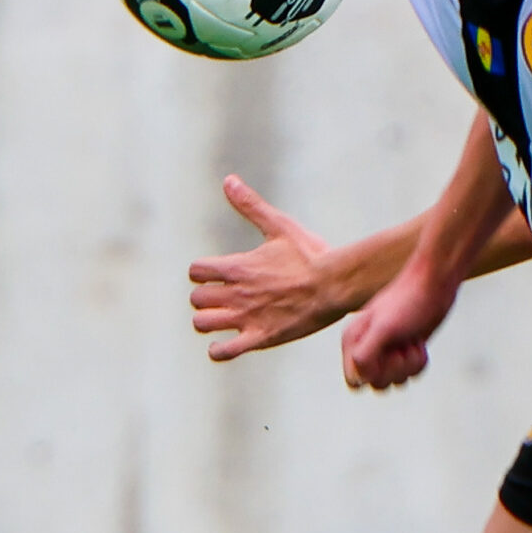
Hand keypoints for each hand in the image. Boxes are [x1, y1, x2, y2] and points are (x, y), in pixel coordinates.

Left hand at [189, 176, 348, 360]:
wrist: (335, 284)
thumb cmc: (311, 254)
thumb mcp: (279, 226)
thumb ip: (250, 206)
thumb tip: (228, 180)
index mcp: (237, 266)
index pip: (196, 271)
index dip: (202, 273)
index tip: (217, 275)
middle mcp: (236, 293)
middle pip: (197, 299)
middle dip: (206, 297)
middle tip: (224, 297)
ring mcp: (247, 317)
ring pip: (203, 323)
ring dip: (209, 321)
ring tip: (224, 319)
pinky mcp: (261, 338)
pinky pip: (224, 352)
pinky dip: (219, 350)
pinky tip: (226, 345)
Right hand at [339, 261, 456, 390]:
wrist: (434, 284)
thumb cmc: (408, 302)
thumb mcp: (383, 329)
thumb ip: (365, 354)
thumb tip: (359, 379)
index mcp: (352, 341)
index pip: (354, 381)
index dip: (373, 375)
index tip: (385, 354)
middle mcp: (366, 347)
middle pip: (377, 384)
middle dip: (396, 370)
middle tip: (402, 345)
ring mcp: (386, 350)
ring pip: (396, 381)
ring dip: (409, 365)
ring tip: (412, 341)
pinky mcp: (404, 351)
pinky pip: (410, 373)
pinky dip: (419, 362)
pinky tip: (419, 343)